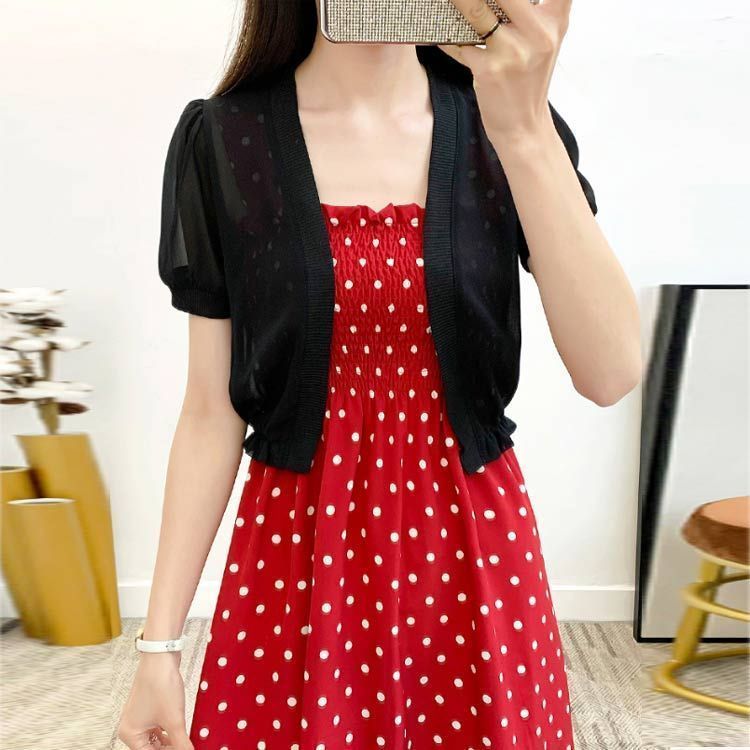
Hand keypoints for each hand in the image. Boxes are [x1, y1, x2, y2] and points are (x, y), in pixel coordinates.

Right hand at [117, 652, 192, 748]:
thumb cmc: (161, 684)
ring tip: (184, 742)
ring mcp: (140, 716)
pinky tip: (181, 733)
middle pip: (151, 748)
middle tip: (185, 747)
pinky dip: (169, 731)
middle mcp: (131, 727)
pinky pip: (159, 726)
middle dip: (169, 748)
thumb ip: (182, 744)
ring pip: (156, 738)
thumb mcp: (174, 720)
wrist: (161, 656)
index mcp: (130, 734)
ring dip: (170, 741)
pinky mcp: (149, 707)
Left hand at [438, 0, 570, 139]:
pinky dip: (443, 35)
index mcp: (556, 20)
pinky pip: (460, 43)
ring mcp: (514, 53)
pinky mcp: (490, 71)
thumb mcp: (544, 40)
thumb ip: (535, 10)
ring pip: (477, 12)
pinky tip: (433, 31)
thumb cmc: (528, 80)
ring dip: (455, 1)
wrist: (524, 127)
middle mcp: (539, 34)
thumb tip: (500, 1)